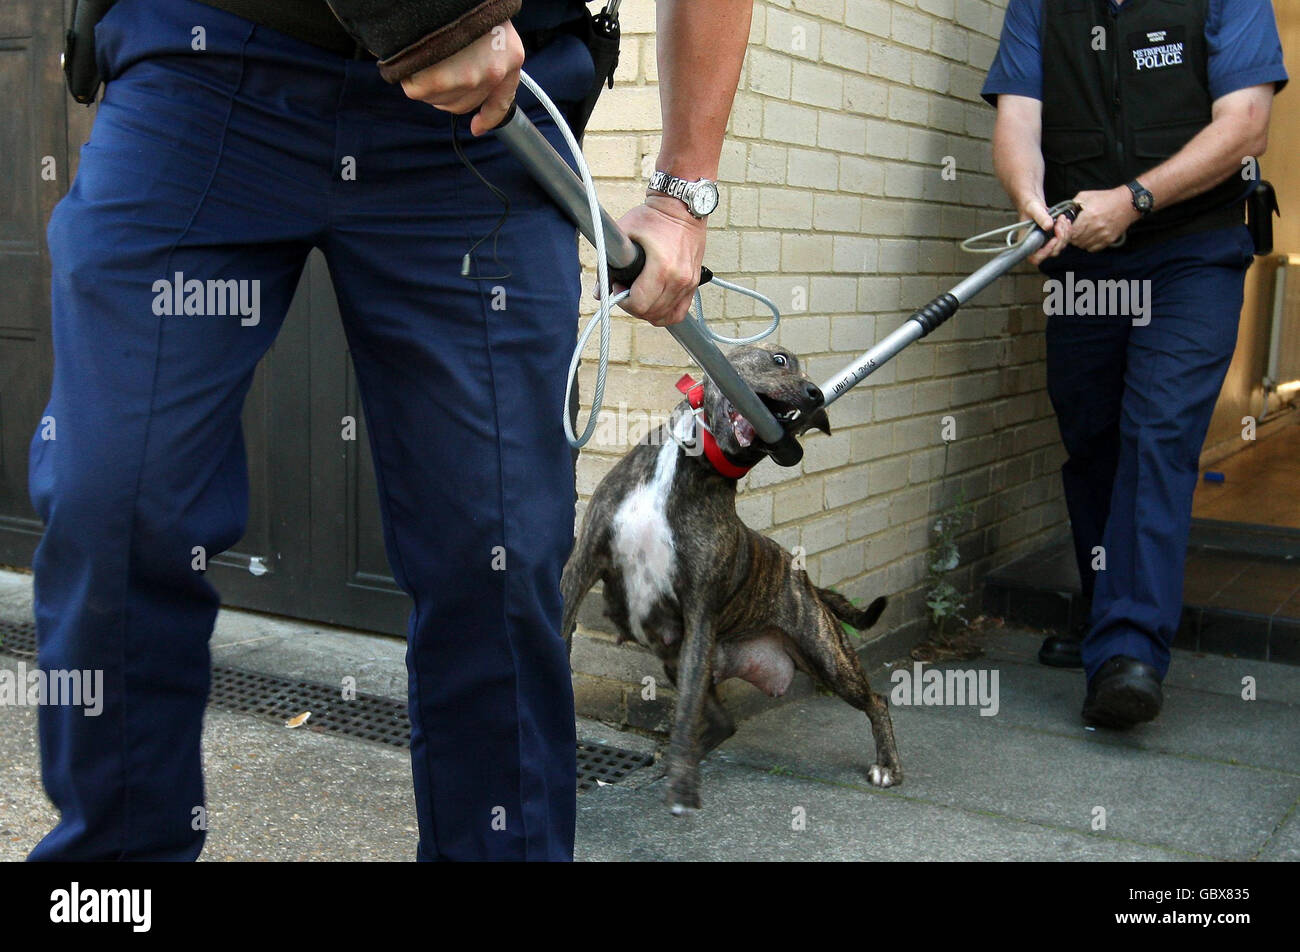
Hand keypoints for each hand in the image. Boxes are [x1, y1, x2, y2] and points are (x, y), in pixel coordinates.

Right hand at [399, 22, 522, 134]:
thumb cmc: (462, 4)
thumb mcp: (489, 25)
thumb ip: (488, 54)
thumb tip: (471, 81)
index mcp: (511, 57)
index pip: (502, 101)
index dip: (488, 116)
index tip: (477, 128)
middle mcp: (493, 73)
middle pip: (464, 104)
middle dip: (448, 92)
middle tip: (435, 67)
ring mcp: (465, 80)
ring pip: (440, 100)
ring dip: (428, 83)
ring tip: (425, 54)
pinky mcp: (436, 82)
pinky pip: (417, 90)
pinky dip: (409, 76)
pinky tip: (412, 57)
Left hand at [605, 195, 707, 326]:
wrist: (682, 207)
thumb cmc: (653, 217)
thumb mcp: (623, 233)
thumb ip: (607, 264)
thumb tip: (599, 291)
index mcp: (662, 268)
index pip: (639, 305)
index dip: (623, 301)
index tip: (619, 287)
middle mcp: (679, 279)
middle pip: (651, 313)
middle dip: (633, 307)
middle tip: (626, 290)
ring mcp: (689, 283)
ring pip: (665, 316)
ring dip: (648, 312)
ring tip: (639, 296)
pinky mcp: (694, 283)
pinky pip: (679, 312)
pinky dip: (665, 314)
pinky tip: (655, 306)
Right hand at [1018, 195, 1071, 264]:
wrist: (1033, 205)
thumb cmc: (1029, 207)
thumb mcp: (1033, 209)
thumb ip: (1040, 217)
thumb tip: (1048, 226)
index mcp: (1027, 244)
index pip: (1036, 258)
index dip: (1046, 251)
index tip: (1053, 238)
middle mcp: (1036, 247)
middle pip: (1052, 252)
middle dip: (1060, 237)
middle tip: (1059, 222)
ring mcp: (1045, 244)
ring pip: (1060, 246)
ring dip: (1065, 233)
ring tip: (1062, 219)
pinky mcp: (1052, 240)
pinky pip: (1064, 241)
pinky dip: (1067, 231)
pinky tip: (1065, 221)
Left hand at [1068, 187, 1140, 251]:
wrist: (1128, 203)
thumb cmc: (1107, 198)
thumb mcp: (1086, 196)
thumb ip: (1072, 204)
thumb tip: (1064, 212)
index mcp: (1089, 216)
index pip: (1071, 232)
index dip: (1067, 231)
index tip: (1068, 228)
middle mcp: (1095, 227)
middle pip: (1076, 241)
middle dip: (1072, 237)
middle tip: (1075, 231)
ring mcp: (1103, 235)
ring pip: (1083, 246)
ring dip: (1080, 241)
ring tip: (1083, 233)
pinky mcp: (1109, 240)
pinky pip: (1093, 248)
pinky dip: (1089, 245)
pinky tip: (1090, 237)